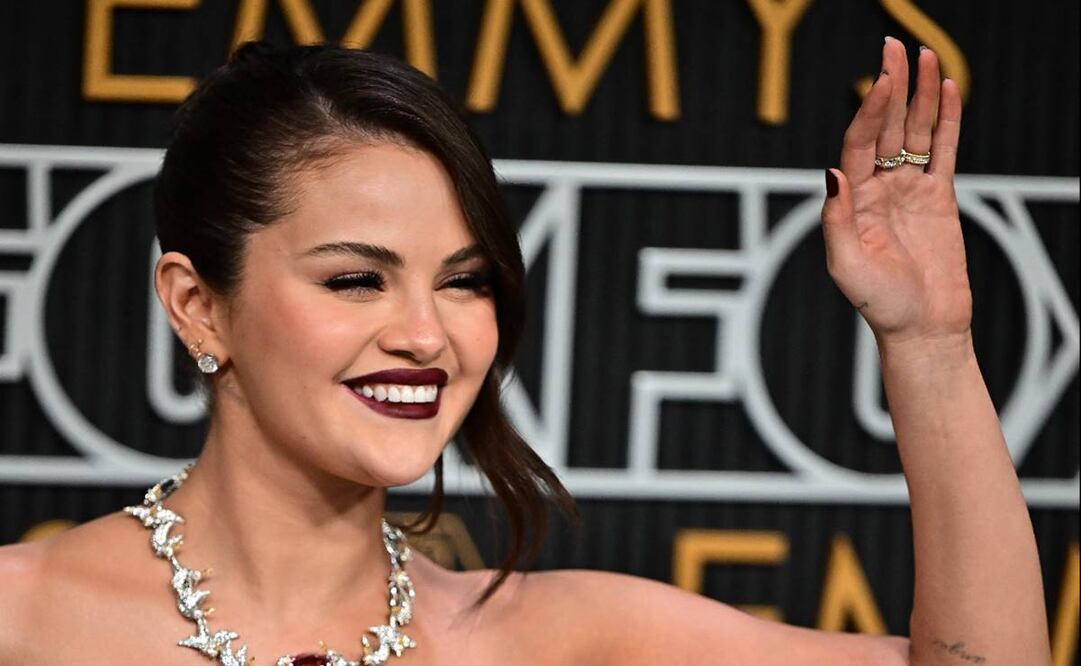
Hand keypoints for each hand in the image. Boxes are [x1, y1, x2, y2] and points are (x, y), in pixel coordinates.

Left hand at [822, 37, 971, 347]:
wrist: (921, 327)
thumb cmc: (878, 303)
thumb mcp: (846, 264)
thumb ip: (837, 218)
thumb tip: (831, 172)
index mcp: (853, 200)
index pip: (859, 144)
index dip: (869, 111)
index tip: (878, 80)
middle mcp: (878, 188)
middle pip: (886, 127)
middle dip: (890, 87)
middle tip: (896, 48)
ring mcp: (909, 190)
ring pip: (916, 132)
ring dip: (918, 95)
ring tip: (924, 56)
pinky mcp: (938, 197)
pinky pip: (944, 150)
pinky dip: (946, 120)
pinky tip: (946, 91)